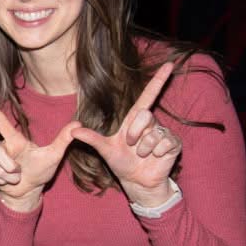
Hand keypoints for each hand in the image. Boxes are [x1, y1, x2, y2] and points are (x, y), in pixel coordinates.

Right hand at [0, 94, 79, 211]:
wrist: (28, 191)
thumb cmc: (41, 171)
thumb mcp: (53, 156)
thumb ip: (63, 140)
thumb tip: (78, 124)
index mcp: (15, 140)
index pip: (0, 122)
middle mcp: (1, 145)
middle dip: (10, 167)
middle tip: (20, 172)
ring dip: (7, 176)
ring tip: (15, 177)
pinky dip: (0, 180)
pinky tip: (5, 181)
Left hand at [68, 63, 181, 205]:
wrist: (137, 181)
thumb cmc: (121, 163)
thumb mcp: (105, 150)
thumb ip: (91, 139)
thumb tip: (73, 130)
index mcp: (135, 120)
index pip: (148, 96)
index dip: (158, 80)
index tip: (168, 64)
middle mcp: (150, 123)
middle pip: (145, 115)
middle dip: (134, 134)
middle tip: (131, 146)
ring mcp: (163, 133)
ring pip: (154, 133)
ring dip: (144, 148)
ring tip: (142, 155)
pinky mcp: (173, 144)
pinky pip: (165, 143)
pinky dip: (157, 153)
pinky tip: (155, 157)